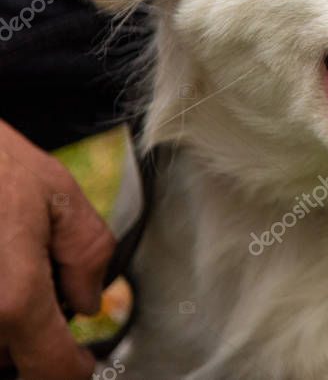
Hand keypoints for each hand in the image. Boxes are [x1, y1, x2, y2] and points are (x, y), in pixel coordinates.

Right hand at [0, 120, 113, 379]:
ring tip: (2, 262)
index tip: (77, 358)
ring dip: (1, 320)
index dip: (71, 366)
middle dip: (28, 333)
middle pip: (10, 361)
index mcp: (11, 299)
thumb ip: (88, 255)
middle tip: (28, 280)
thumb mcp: (57, 196)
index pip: (52, 371)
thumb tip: (88, 300)